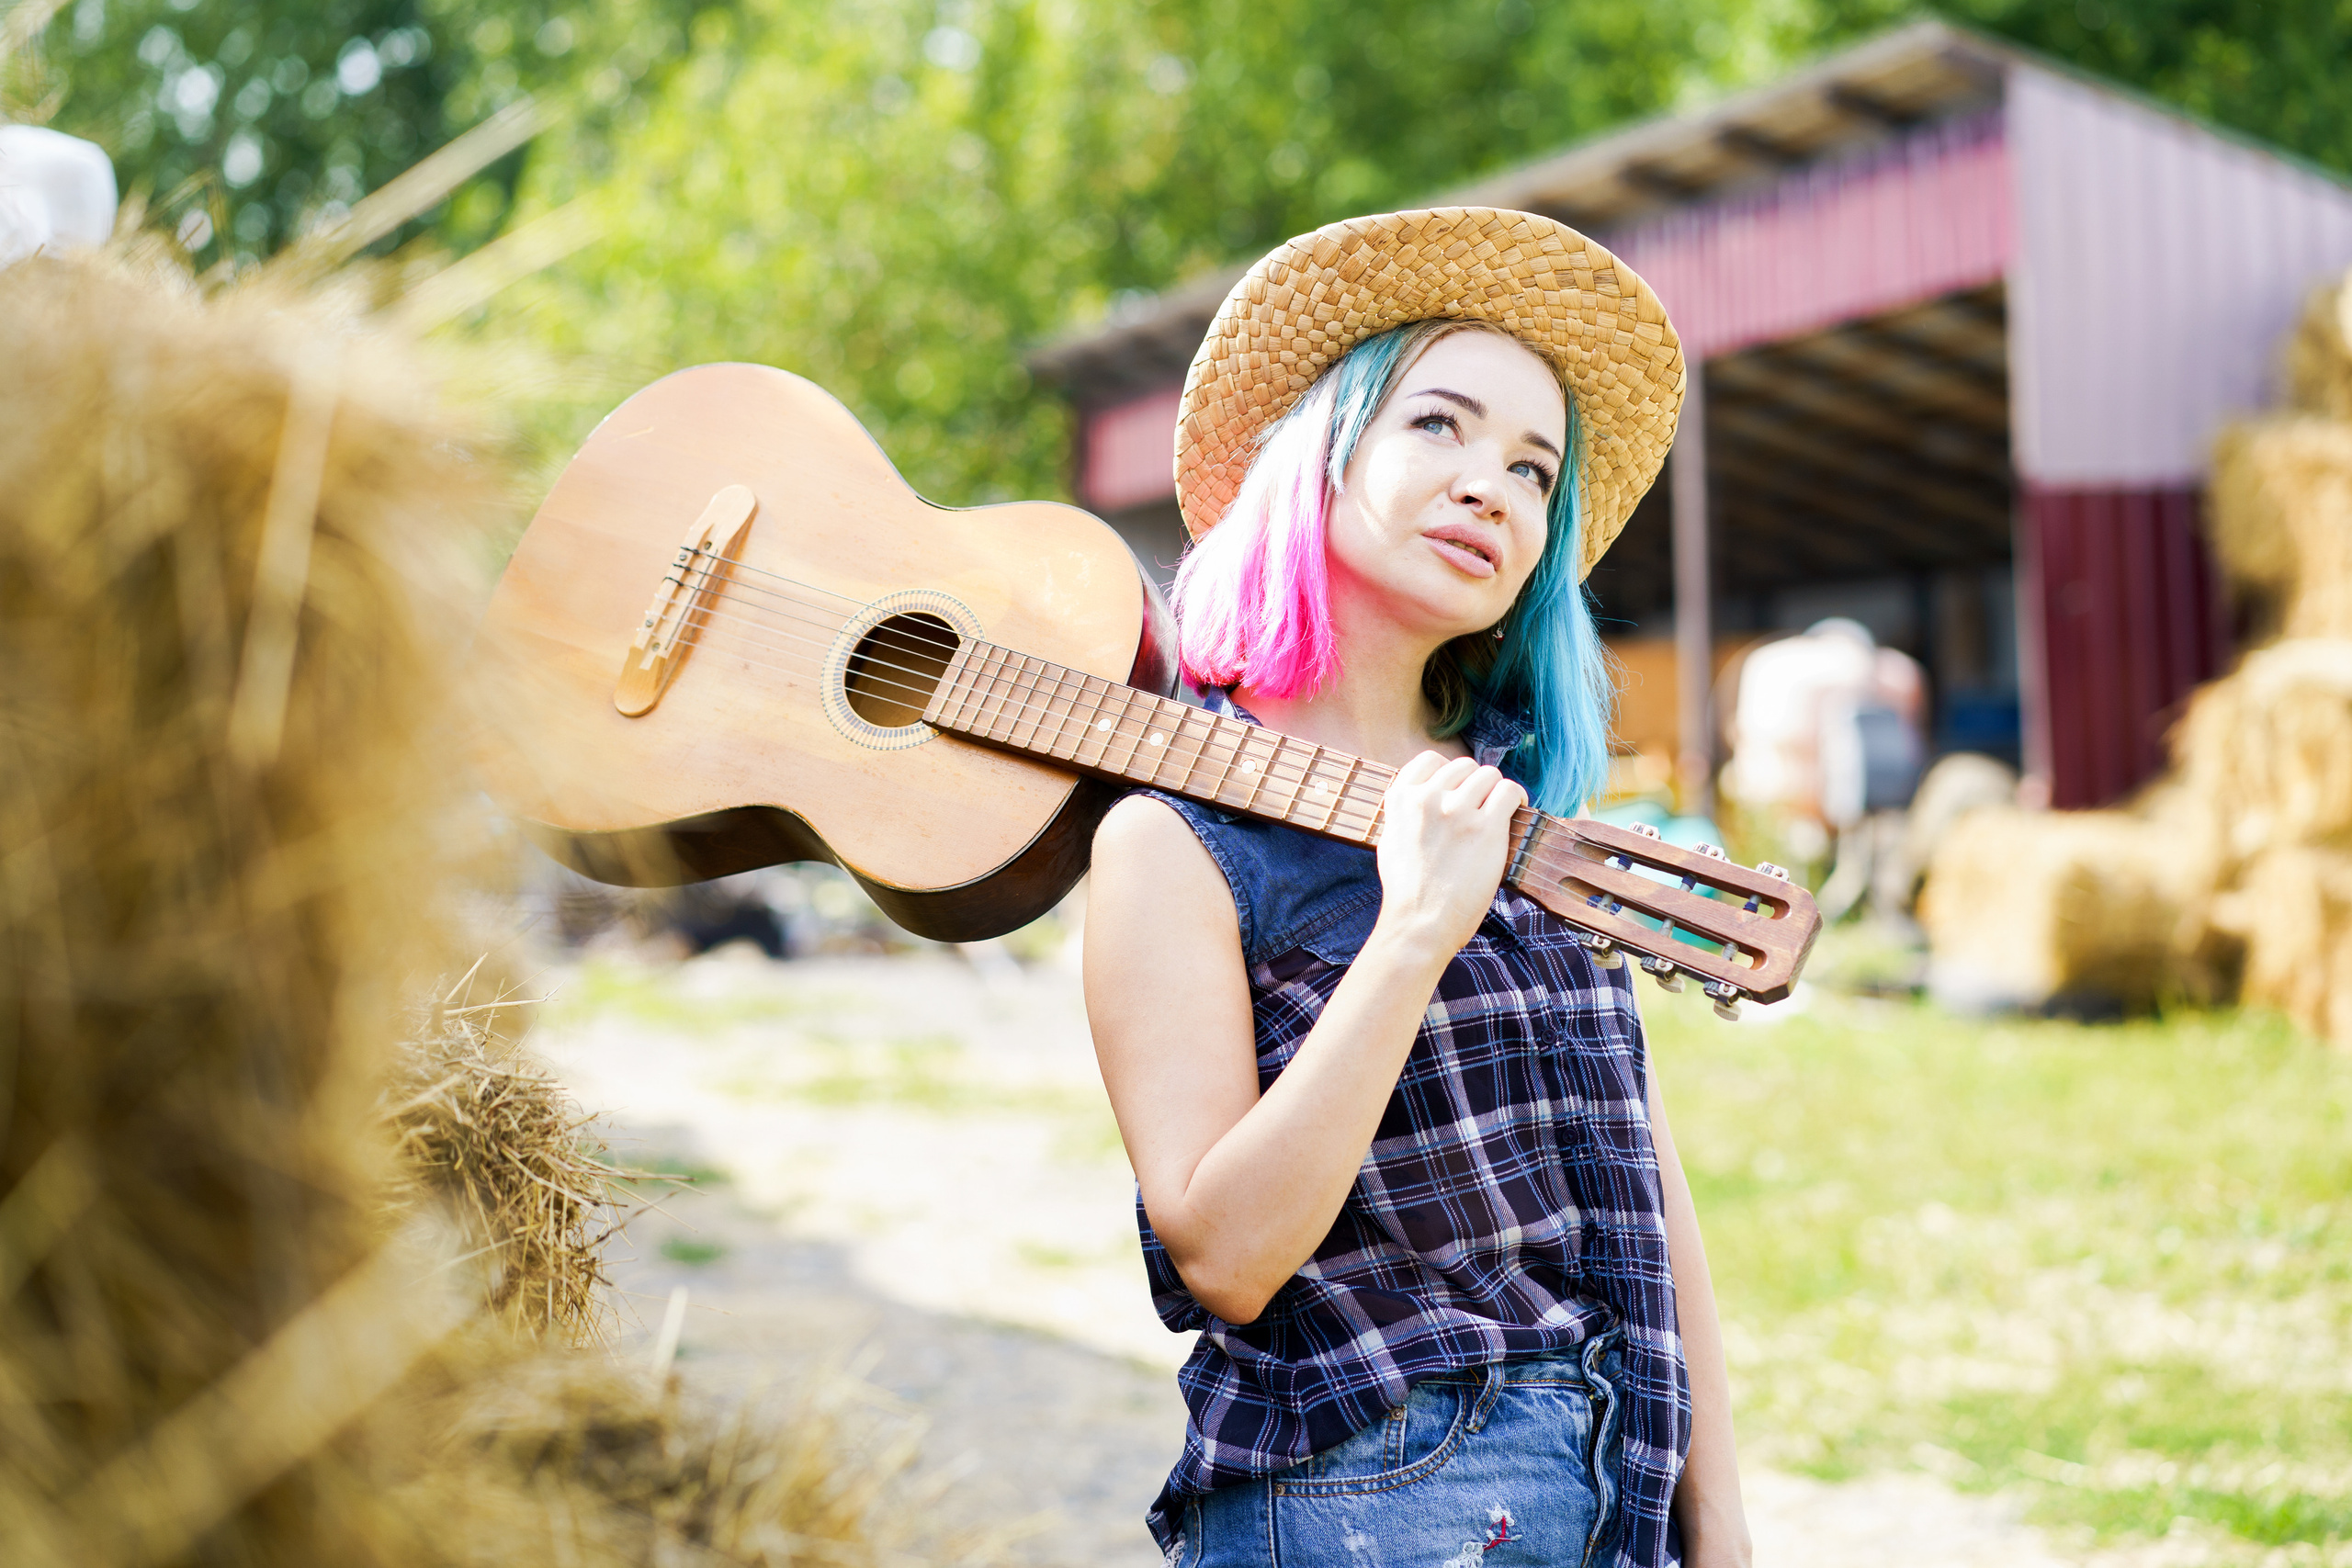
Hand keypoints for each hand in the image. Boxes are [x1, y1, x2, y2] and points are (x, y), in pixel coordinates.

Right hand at [1370, 752, 1525, 961]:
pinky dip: (1516, 798)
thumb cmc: (1406, 891)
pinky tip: (1515, 812)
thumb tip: (1422, 797)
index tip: (1457, 791)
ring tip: (1498, 813)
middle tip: (1479, 811)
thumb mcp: (1391, 840)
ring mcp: (1458, 810)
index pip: (1430, 760)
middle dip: (1475, 786)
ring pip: (1489, 775)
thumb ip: (1406, 813)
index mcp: (1401, 798)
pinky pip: (1510, 791)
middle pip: (1465, 767)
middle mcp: (1428, 797)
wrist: (1419, 923)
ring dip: (1496, 792)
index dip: (1449, 774)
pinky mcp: (1486, 827)